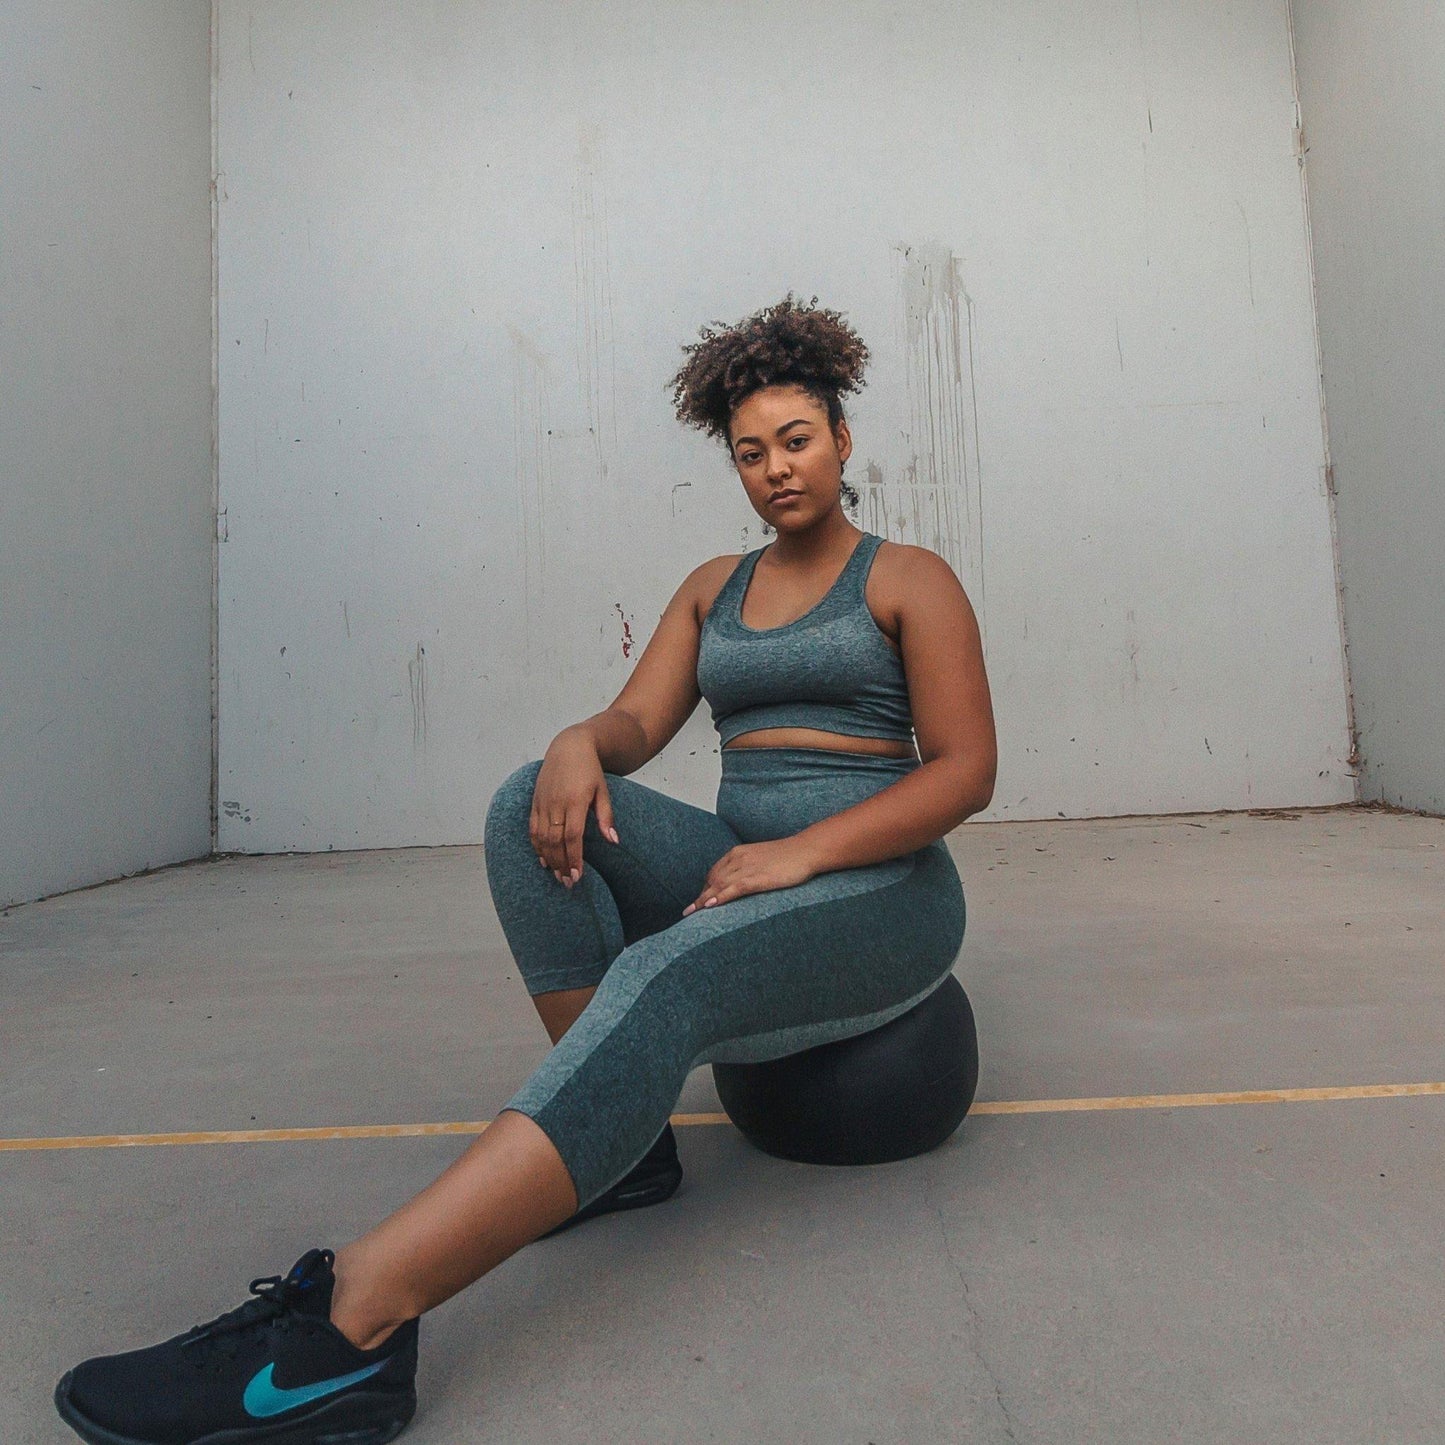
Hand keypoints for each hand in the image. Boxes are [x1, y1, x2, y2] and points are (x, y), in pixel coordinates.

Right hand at [531, 732, 618, 887]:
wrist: (569, 746)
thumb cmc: (590, 770)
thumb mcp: (603, 791)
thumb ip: (606, 817)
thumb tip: (613, 841)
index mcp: (575, 801)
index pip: (572, 836)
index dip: (574, 858)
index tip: (578, 876)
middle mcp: (556, 803)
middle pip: (555, 841)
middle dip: (561, 864)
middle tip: (568, 883)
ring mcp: (543, 802)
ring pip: (541, 837)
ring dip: (548, 859)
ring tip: (557, 875)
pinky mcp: (535, 801)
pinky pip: (532, 828)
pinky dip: (536, 846)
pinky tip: (543, 859)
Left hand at [682, 838, 818, 915]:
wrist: (806, 850)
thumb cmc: (789, 856)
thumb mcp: (763, 858)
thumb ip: (750, 867)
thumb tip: (743, 882)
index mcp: (738, 853)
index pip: (714, 872)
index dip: (705, 888)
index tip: (698, 901)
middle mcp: (738, 859)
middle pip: (712, 880)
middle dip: (699, 897)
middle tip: (689, 912)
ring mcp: (747, 868)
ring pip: (718, 885)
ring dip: (702, 900)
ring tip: (690, 913)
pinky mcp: (757, 878)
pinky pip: (733, 889)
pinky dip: (719, 897)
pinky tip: (709, 906)